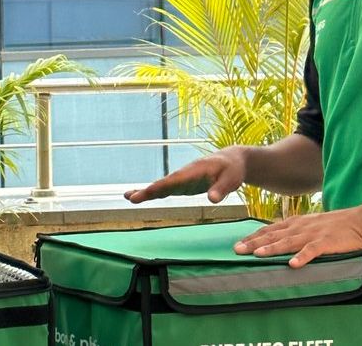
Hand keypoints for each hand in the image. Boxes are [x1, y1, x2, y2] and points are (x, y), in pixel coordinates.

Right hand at [125, 146, 247, 203]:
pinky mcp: (183, 184)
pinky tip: (143, 196)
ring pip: (162, 186)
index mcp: (195, 170)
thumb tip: (212, 200)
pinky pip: (167, 189)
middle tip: (130, 197)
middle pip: (164, 183)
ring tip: (129, 197)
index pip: (175, 180)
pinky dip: (154, 193)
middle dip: (148, 190)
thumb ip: (221, 189)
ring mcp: (183, 179)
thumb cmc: (232, 170)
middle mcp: (185, 174)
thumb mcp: (232, 179)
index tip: (147, 192)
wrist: (232, 160)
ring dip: (147, 192)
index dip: (161, 187)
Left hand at [232, 205, 361, 267]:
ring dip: (272, 248)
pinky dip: (302, 257)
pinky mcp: (328, 242)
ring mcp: (314, 234)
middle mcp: (302, 227)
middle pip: (274, 235)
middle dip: (254, 242)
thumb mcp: (313, 224)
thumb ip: (297, 231)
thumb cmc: (338, 225)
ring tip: (256, 254)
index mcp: (297, 222)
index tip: (239, 242)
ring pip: (289, 242)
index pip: (270, 229)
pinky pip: (313, 251)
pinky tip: (292, 264)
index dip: (254, 236)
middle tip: (237, 249)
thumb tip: (280, 239)